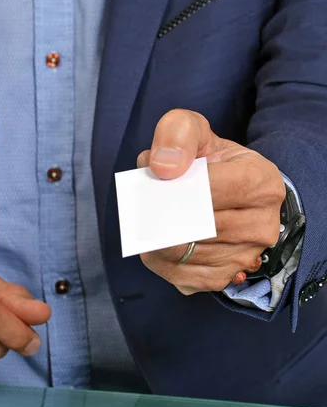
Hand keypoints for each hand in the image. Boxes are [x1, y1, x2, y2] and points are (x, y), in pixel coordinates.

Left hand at [137, 110, 285, 294]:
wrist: (226, 187)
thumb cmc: (209, 158)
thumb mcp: (194, 129)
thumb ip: (177, 134)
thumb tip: (163, 168)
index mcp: (263, 182)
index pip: (212, 188)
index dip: (177, 185)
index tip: (157, 178)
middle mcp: (262, 225)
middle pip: (198, 225)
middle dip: (163, 213)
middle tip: (143, 201)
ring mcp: (246, 256)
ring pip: (187, 253)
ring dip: (157, 238)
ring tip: (148, 218)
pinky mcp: (224, 277)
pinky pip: (183, 275)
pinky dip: (161, 259)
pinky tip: (156, 240)